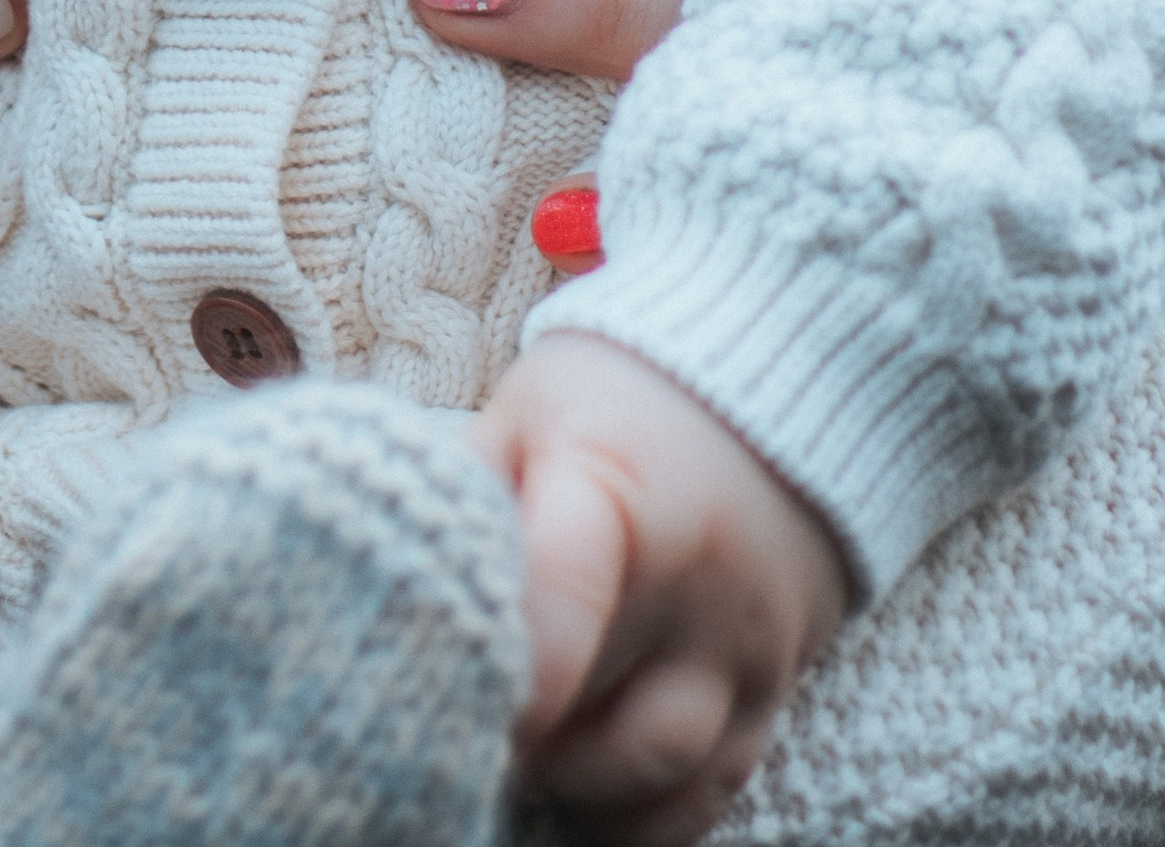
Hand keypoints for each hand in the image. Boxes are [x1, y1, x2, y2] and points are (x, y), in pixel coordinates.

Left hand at [476, 336, 844, 841]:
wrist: (784, 361)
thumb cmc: (626, 386)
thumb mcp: (532, 407)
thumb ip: (468, 488)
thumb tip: (380, 555)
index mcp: (619, 498)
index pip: (560, 608)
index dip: (502, 675)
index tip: (442, 691)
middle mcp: (697, 587)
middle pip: (600, 724)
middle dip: (519, 745)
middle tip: (462, 723)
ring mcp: (747, 645)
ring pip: (663, 780)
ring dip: (580, 790)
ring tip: (524, 755)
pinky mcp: (778, 685)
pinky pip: (716, 792)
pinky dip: (649, 814)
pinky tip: (592, 800)